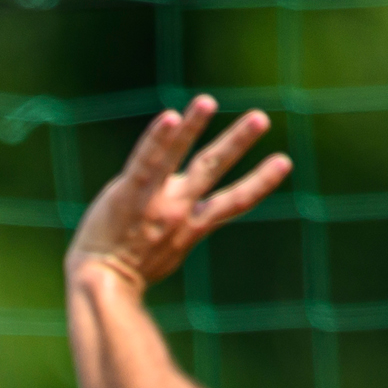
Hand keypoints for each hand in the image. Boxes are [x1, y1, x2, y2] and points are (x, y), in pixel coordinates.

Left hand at [64, 95, 294, 294]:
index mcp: (191, 226)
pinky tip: (171, 116)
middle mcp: (178, 210)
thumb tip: (190, 218)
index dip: (260, 183)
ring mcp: (154, 200)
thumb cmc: (129, 273)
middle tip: (261, 119)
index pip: (233, 201)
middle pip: (212, 169)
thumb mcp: (167, 254)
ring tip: (207, 101)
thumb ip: (179, 230)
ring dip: (195, 127)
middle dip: (237, 143)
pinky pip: (146, 160)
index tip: (284, 162)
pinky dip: (158, 138)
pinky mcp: (128, 193)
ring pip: (179, 157)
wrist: (103, 286)